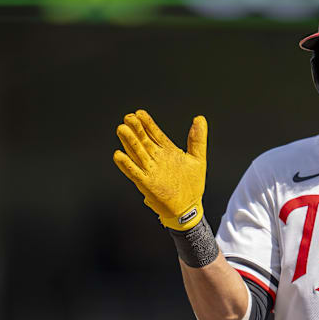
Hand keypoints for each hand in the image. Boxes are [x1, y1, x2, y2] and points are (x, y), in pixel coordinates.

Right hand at [113, 110, 207, 230]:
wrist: (190, 207)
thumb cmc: (192, 184)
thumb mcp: (198, 158)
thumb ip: (198, 139)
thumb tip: (199, 119)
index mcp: (167, 152)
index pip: (155, 134)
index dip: (147, 124)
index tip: (139, 113)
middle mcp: (156, 159)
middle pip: (144, 141)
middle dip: (136, 129)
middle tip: (129, 117)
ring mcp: (151, 171)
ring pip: (137, 153)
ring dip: (129, 142)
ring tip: (122, 129)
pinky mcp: (147, 184)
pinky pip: (134, 173)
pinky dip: (126, 165)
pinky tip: (119, 155)